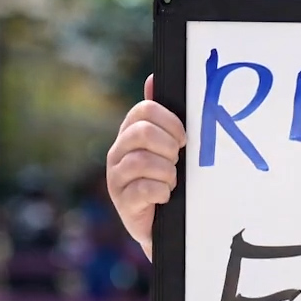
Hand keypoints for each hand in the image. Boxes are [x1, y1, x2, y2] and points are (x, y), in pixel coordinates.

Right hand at [105, 75, 185, 261]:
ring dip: (167, 172)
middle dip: (169, 146)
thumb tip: (154, 77)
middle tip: (178, 160)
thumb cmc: (171, 178)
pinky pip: (143, 189)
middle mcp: (117, 152)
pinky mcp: (122, 202)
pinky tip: (165, 197)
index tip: (184, 138)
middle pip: (142, 132)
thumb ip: (163, 115)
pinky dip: (162, 192)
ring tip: (172, 182)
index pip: (144, 110)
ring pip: (143, 161)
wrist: (167, 223)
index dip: (169, 121)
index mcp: (130, 133)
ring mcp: (116, 177)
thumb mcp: (170, 145)